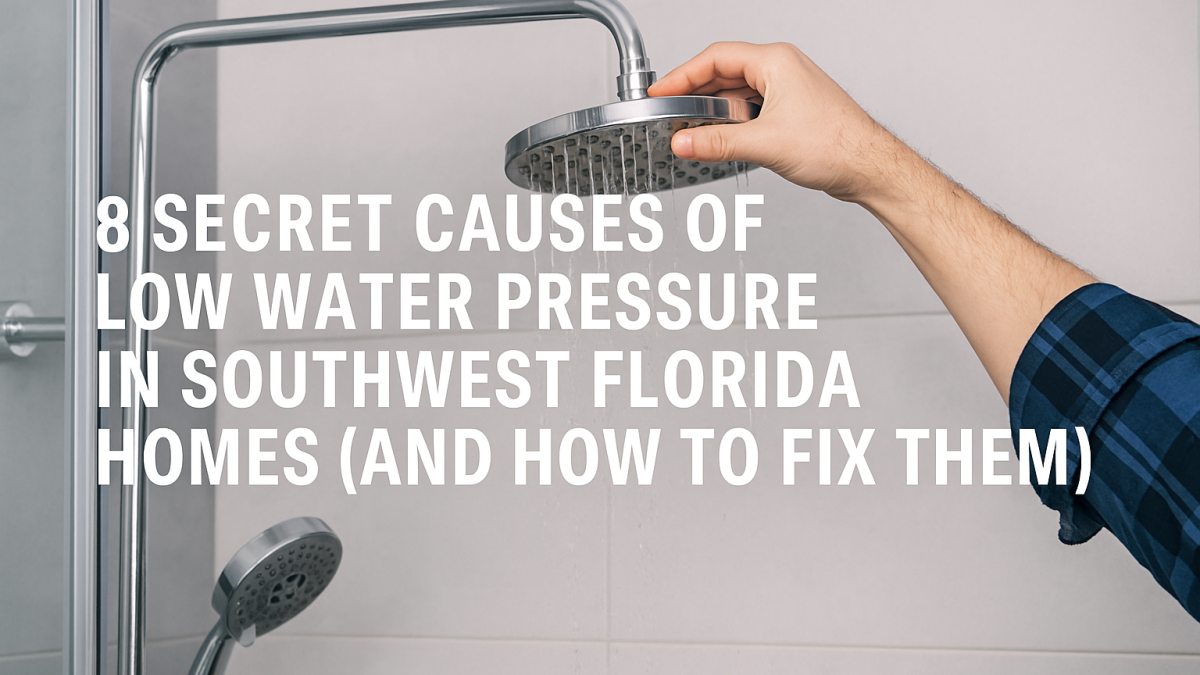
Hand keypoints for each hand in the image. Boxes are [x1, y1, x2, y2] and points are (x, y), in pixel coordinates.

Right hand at [648, 41, 906, 204]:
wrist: (868, 167)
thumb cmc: (836, 145)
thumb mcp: (764, 144)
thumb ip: (716, 143)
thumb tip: (684, 142)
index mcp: (776, 62)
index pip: (716, 58)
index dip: (683, 75)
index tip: (662, 91)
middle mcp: (783, 70)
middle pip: (724, 72)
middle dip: (695, 92)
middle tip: (670, 109)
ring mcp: (788, 89)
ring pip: (738, 92)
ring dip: (714, 109)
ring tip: (691, 127)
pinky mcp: (792, 110)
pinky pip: (751, 108)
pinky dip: (732, 120)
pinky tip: (721, 137)